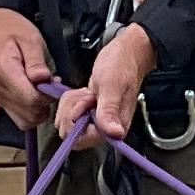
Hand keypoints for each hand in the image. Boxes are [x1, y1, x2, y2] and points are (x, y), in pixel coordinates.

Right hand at [0, 9, 63, 128]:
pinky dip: (30, 111)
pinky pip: (18, 117)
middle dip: (45, 103)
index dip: (47, 95)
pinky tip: (35, 96)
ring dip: (38, 110)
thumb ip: (36, 61)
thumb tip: (42, 79)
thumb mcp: (30, 38)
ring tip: (43, 90)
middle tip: (51, 86)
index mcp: (5, 70)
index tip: (54, 83)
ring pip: (23, 120)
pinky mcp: (0, 99)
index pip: (30, 99)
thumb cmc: (13, 30)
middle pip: (28, 113)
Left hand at [55, 21, 160, 142]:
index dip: (76, 122)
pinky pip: (69, 111)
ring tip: (89, 92)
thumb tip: (114, 133)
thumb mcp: (112, 86)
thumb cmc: (122, 65)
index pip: (81, 141)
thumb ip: (109, 111)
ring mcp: (96, 120)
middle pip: (70, 132)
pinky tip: (86, 92)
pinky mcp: (90, 112)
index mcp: (113, 128)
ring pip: (67, 121)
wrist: (127, 53)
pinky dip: (72, 99)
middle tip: (88, 95)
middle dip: (72, 110)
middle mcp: (105, 128)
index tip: (86, 103)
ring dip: (72, 103)